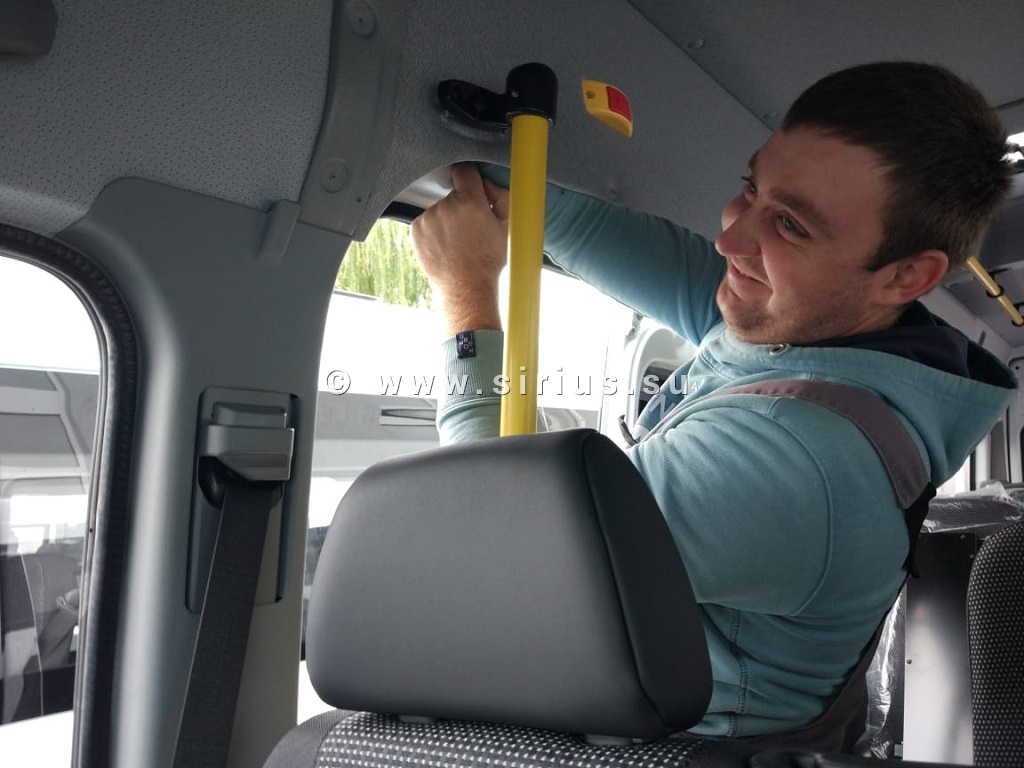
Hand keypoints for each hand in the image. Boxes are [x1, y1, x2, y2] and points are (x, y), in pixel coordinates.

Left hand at [412, 163, 509, 334]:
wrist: (466, 288)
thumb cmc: (488, 261)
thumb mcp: (506, 227)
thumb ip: (501, 197)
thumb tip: (488, 182)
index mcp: (470, 202)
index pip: (465, 171)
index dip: (471, 179)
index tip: (473, 189)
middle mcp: (446, 207)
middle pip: (453, 194)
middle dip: (462, 205)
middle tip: (471, 228)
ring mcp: (428, 218)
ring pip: (440, 208)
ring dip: (447, 218)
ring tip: (458, 241)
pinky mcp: (416, 229)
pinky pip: (427, 221)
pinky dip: (435, 229)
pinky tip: (446, 245)